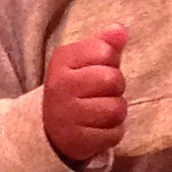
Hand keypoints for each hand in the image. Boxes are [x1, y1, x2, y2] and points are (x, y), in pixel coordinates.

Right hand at [43, 28, 126, 167]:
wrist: (50, 128)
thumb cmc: (76, 87)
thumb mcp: (84, 61)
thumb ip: (104, 43)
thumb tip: (121, 30)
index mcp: (61, 60)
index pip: (105, 51)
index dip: (110, 61)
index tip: (97, 70)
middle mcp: (60, 86)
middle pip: (113, 80)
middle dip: (115, 88)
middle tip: (102, 93)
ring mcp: (66, 116)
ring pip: (117, 109)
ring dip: (116, 112)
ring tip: (101, 112)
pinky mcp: (76, 141)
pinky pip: (114, 134)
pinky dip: (112, 132)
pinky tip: (98, 129)